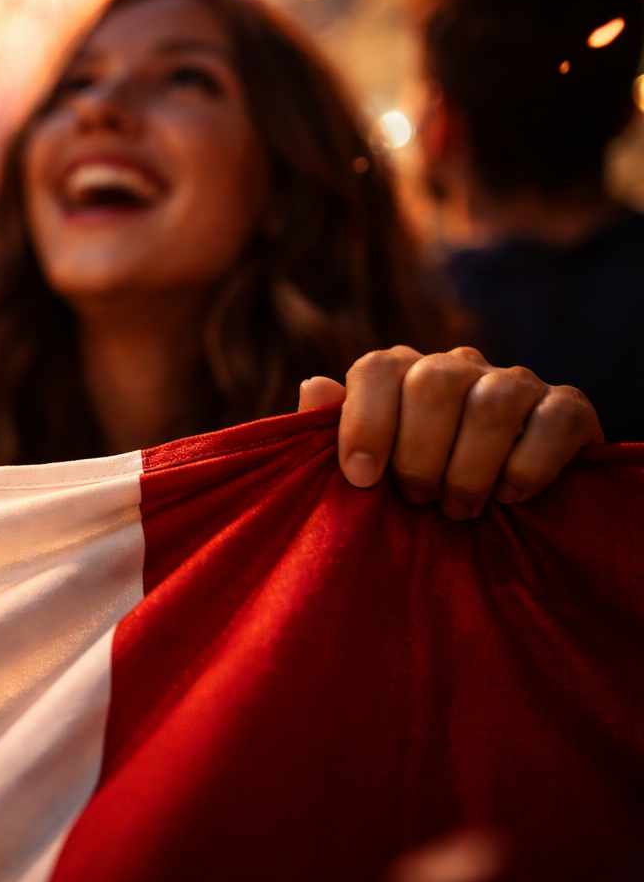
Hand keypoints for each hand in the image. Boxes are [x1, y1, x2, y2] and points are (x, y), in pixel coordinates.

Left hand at [298, 346, 601, 519]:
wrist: (497, 515)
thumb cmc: (412, 488)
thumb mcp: (364, 469)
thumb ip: (330, 431)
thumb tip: (314, 387)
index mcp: (403, 372)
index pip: (377, 369)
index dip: (364, 423)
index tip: (360, 479)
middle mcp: (459, 366)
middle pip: (434, 384)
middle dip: (419, 455)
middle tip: (418, 499)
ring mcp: (516, 382)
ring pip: (492, 404)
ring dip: (469, 470)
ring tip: (457, 510)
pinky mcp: (568, 407)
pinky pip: (554, 421)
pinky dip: (527, 468)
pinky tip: (509, 497)